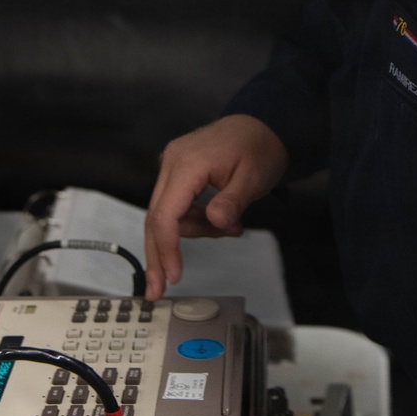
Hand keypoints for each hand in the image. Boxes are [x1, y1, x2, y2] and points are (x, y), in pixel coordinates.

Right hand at [144, 115, 288, 299]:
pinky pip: (177, 207)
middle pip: (155, 218)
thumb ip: (232, 202)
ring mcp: (172, 167)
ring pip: (169, 217)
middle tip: (158, 289)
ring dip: (196, 232)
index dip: (167, 248)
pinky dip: (196, 221)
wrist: (261, 125)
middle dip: (159, 255)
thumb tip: (215, 222)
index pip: (166, 214)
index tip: (173, 276)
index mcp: (187, 163)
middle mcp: (172, 163)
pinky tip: (221, 220)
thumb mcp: (253, 178)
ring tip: (230, 228)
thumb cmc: (258, 147)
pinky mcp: (177, 173)